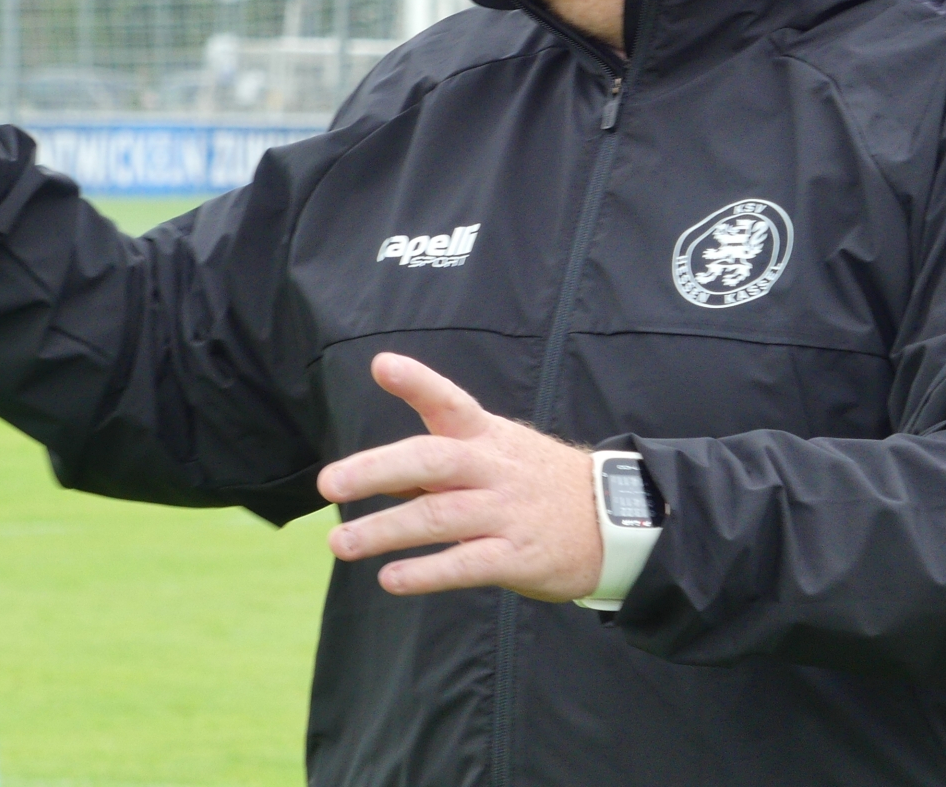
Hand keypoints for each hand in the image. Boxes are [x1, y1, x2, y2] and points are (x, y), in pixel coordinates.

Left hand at [317, 353, 601, 600]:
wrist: (615, 520)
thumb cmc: (539, 483)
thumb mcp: (497, 453)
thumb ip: (438, 462)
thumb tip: (376, 474)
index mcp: (487, 436)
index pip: (450, 401)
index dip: (417, 381)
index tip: (382, 365)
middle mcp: (493, 469)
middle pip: (432, 460)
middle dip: (377, 469)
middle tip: (330, 483)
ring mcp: (506, 512)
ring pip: (439, 517)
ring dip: (385, 530)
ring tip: (341, 543)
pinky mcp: (518, 556)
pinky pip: (466, 565)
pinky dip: (426, 573)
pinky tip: (391, 579)